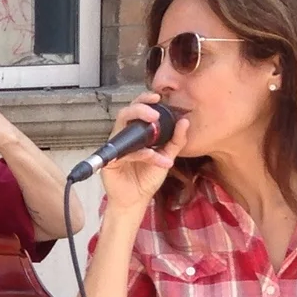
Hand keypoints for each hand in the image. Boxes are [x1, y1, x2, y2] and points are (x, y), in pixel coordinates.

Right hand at [96, 89, 186, 223]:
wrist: (136, 200)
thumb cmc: (147, 178)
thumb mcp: (167, 156)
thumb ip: (176, 140)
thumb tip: (185, 121)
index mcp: (137, 133)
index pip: (138, 110)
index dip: (145, 100)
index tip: (159, 97)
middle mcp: (125, 136)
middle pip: (126, 113)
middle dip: (140, 107)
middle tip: (155, 112)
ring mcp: (116, 147)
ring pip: (121, 127)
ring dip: (138, 122)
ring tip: (154, 123)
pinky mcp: (111, 161)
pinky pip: (126, 152)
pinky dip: (141, 153)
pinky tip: (153, 157)